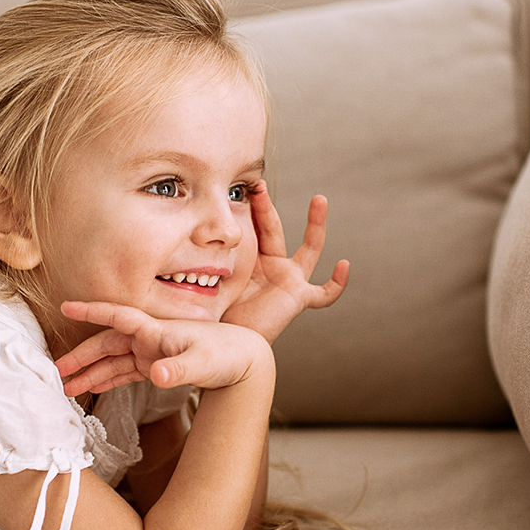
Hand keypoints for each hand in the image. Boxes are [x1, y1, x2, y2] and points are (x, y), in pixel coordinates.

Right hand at [55, 301, 270, 396]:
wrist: (247, 361)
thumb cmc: (228, 356)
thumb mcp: (203, 364)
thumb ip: (179, 371)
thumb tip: (157, 376)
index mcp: (156, 330)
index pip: (117, 317)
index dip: (91, 311)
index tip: (66, 307)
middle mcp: (149, 338)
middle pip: (107, 343)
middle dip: (81, 356)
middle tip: (56, 371)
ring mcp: (151, 352)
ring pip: (112, 359)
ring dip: (90, 372)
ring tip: (66, 387)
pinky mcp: (155, 366)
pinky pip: (124, 372)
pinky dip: (107, 380)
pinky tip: (91, 389)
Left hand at [221, 185, 349, 342]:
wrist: (230, 344)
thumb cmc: (220, 314)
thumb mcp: (215, 282)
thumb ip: (208, 262)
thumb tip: (186, 237)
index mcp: (253, 259)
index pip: (253, 227)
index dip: (250, 207)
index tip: (242, 186)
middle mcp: (274, 266)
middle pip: (275, 229)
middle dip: (267, 207)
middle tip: (259, 185)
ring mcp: (289, 281)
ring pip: (309, 249)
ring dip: (315, 224)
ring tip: (319, 199)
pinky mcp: (298, 298)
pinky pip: (324, 294)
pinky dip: (336, 283)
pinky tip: (343, 266)